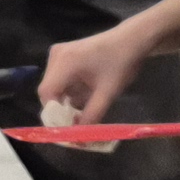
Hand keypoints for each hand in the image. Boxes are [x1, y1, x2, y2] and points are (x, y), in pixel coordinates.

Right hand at [38, 21, 152, 124]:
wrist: (133, 40)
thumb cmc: (121, 63)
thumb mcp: (108, 93)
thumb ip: (91, 116)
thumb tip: (79, 139)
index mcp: (64, 62)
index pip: (46, 93)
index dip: (54, 114)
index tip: (68, 128)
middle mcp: (56, 56)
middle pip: (49, 91)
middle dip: (62, 109)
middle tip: (79, 123)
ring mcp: (60, 54)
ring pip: (55, 86)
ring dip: (67, 101)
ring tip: (86, 110)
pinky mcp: (65, 55)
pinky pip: (61, 79)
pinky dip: (71, 91)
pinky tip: (86, 95)